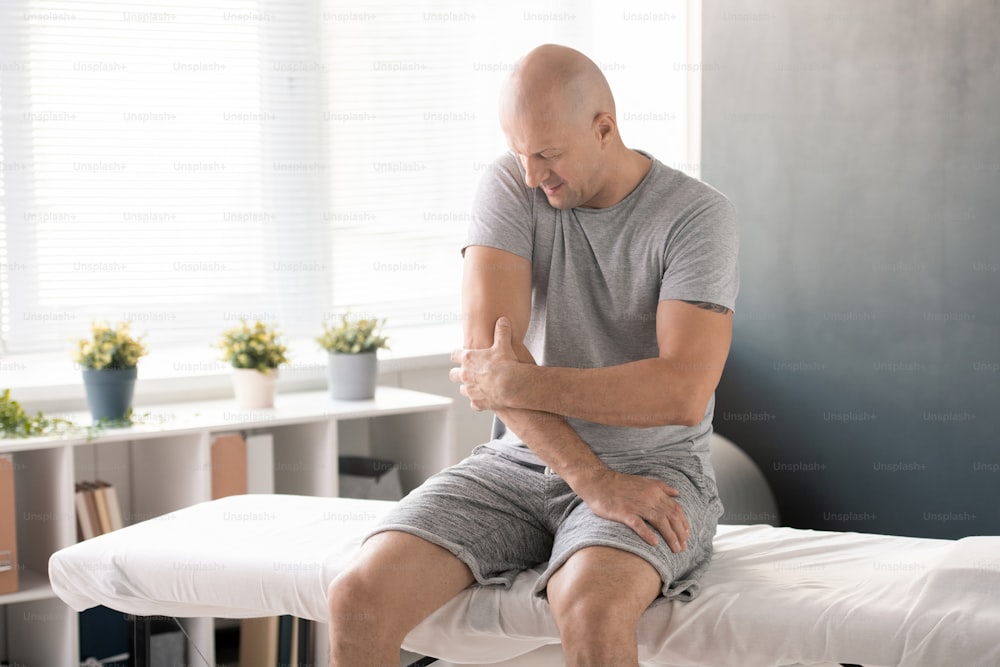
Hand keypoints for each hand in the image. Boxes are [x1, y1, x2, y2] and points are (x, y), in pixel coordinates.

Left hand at [449, 317, 519, 410]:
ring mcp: (470, 390)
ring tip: (478, 386)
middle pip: (453, 374)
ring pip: (462, 390)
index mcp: (468, 359)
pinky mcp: (477, 403)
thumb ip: (502, 332)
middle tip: (465, 372)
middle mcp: (465, 375)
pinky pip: (474, 404)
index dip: (457, 354)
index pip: (455, 355)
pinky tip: (486, 398)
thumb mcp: (504, 345)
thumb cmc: (506, 364)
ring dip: (468, 387)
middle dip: (457, 373)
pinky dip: (479, 401)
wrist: (511, 386)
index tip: (461, 354)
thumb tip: (502, 320)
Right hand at [574, 467, 689, 550]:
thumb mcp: (644, 481)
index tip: (686, 535)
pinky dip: (648, 534)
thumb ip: (662, 487)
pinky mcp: (624, 513)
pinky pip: (638, 525)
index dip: (683, 523)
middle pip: (671, 517)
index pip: (676, 508)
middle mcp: (649, 498)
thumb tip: (677, 493)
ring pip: (660, 522)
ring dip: (670, 537)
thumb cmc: (621, 484)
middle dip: (680, 533)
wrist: (598, 482)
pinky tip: (655, 543)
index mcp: (655, 491)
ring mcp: (636, 505)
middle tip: (684, 547)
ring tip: (676, 549)